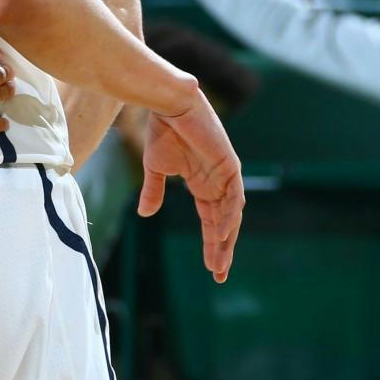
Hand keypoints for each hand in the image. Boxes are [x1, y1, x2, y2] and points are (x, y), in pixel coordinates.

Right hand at [137, 90, 243, 281]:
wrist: (168, 105)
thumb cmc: (162, 131)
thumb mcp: (155, 168)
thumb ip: (155, 191)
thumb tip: (146, 215)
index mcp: (203, 185)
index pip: (210, 221)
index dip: (210, 244)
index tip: (210, 268)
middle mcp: (218, 184)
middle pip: (223, 223)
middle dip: (221, 249)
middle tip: (218, 273)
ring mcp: (225, 175)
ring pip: (231, 214)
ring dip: (226, 238)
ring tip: (219, 260)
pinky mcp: (229, 165)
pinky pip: (234, 195)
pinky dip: (229, 214)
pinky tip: (223, 232)